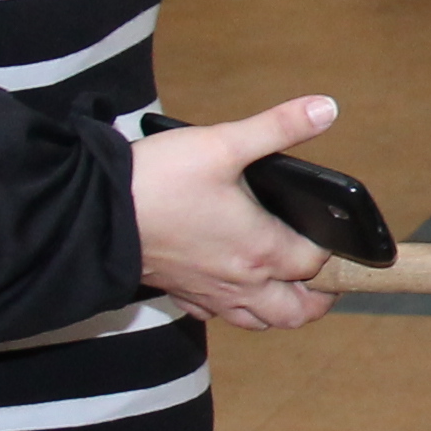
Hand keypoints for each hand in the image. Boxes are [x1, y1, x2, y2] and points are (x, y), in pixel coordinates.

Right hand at [131, 96, 343, 331]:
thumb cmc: (158, 181)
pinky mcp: (182, 295)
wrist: (94, 215)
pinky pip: (219, 317)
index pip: (317, 264)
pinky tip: (232, 283)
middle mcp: (241, 282)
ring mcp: (210, 295)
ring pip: (259, 322)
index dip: (332, 251)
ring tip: (288, 285)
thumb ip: (278, 126)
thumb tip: (326, 108)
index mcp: (261, 248)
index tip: (335, 235)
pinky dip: (236, 308)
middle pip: (297, 312)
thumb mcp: (222, 143)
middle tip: (328, 277)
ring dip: (280, 310)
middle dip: (319, 299)